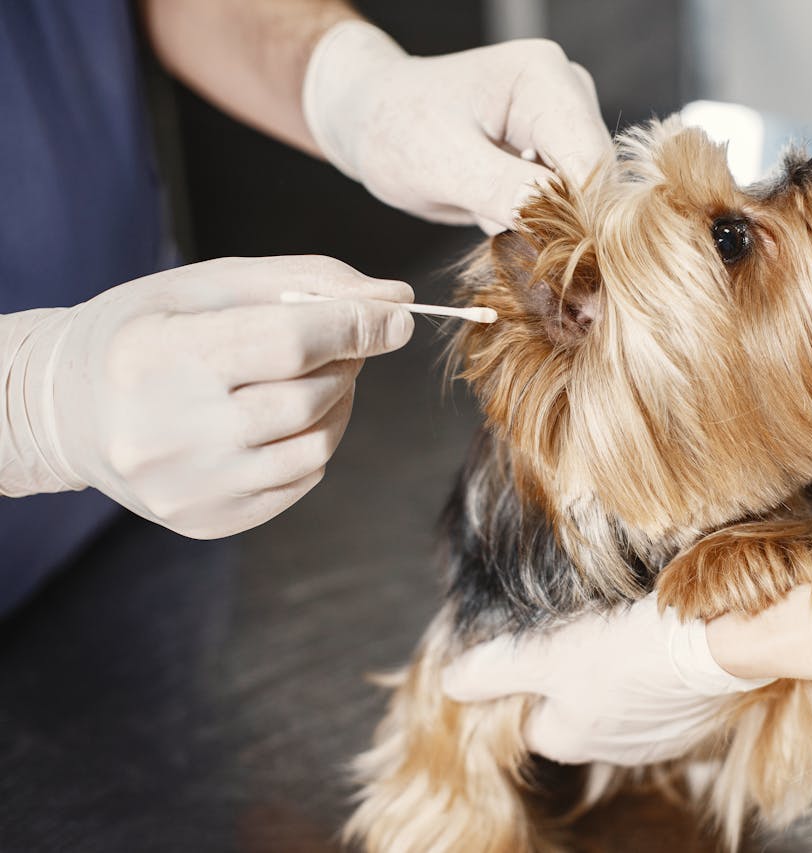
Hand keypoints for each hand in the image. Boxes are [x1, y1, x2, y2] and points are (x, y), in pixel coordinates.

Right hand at [3, 256, 413, 537]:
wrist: (68, 408)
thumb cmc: (150, 330)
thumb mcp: (212, 285)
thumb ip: (307, 282)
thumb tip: (397, 300)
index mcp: (159, 355)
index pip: (288, 343)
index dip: (356, 327)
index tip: (396, 318)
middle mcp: (167, 431)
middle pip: (306, 399)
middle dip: (344, 364)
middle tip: (340, 344)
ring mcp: (186, 485)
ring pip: (314, 447)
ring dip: (337, 405)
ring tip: (313, 379)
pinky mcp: (206, 519)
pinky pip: (300, 482)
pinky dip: (313, 443)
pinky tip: (286, 419)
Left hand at [303, 22, 611, 233]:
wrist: (374, 121)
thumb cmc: (396, 128)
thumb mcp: (445, 164)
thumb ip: (508, 193)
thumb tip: (562, 233)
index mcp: (545, 79)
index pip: (590, 163)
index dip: (579, 219)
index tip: (553, 267)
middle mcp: (569, 95)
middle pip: (596, 184)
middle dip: (561, 227)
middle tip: (510, 248)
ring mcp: (566, 125)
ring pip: (586, 201)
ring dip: (546, 229)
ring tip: (487, 218)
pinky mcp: (557, 154)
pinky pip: (567, 205)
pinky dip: (536, 225)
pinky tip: (494, 214)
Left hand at [442, 595, 773, 765]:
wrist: (720, 642)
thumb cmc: (628, 649)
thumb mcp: (549, 655)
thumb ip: (496, 670)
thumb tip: (450, 683)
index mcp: (570, 738)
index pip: (528, 717)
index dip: (522, 680)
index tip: (530, 645)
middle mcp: (613, 749)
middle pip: (573, 709)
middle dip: (571, 674)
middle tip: (577, 627)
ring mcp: (658, 735)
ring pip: (619, 700)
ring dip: (615, 670)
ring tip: (620, 625)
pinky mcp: (695, 713)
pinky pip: (662, 692)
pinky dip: (655, 667)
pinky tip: (658, 636)